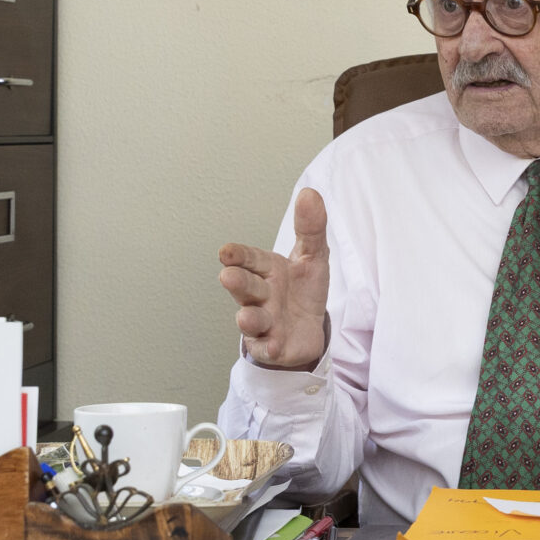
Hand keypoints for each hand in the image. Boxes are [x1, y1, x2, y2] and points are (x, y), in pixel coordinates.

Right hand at [218, 187, 330, 370]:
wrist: (311, 329)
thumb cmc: (303, 290)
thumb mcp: (313, 256)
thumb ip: (310, 227)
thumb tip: (310, 193)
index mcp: (267, 269)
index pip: (250, 259)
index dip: (238, 255)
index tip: (226, 251)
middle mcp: (260, 295)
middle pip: (246, 287)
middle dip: (238, 282)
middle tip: (228, 276)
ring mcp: (263, 321)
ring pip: (252, 318)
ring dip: (249, 318)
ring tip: (247, 316)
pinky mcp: (270, 345)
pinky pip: (266, 347)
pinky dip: (268, 347)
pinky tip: (273, 345)